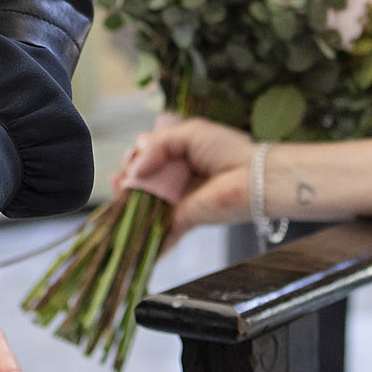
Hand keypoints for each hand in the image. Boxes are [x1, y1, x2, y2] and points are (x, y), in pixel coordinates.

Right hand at [113, 111, 254, 243]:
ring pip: (144, 204)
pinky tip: (124, 233)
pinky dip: (144, 239)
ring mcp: (176, 202)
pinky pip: (160, 232)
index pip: (144, 157)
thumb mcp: (189, 133)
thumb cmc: (226, 150)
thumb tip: (134, 170)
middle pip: (140, 181)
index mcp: (177, 156)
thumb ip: (157, 145)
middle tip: (120, 179)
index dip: (133, 158)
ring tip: (119, 194)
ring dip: (126, 202)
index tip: (130, 160)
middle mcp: (175, 179)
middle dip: (125, 179)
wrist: (252, 176)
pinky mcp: (182, 221)